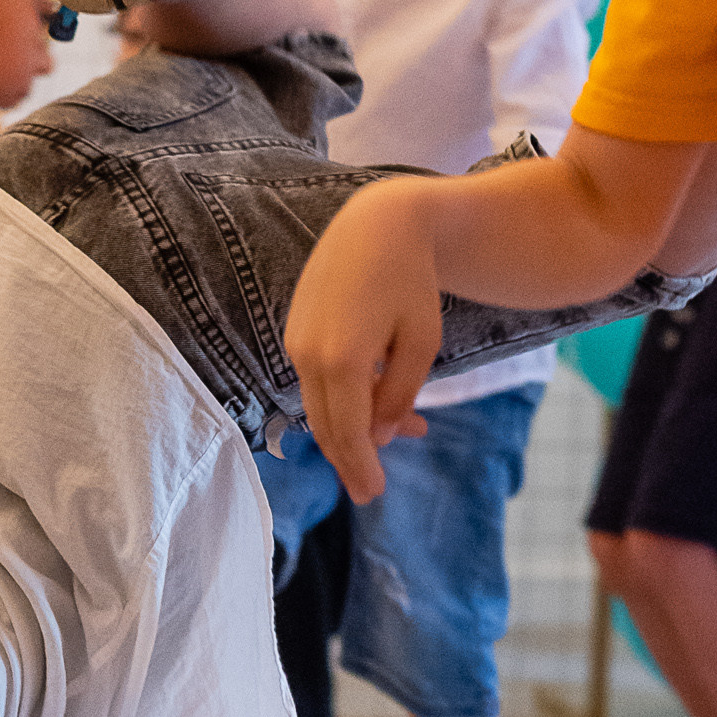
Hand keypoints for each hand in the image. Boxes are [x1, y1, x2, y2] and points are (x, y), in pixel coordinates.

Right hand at [285, 179, 439, 500]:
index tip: (373, 494)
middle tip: (371, 487)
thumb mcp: (421, 341)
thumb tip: (379, 436)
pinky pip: (316, 381)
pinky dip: (343, 399)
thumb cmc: (410, 279)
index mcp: (343, 359)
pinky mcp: (296, 332)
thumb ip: (399, 394)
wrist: (377, 223)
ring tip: (400, 432)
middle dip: (350, 459)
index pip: (348, 432)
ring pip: (319, 406)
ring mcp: (297, 342)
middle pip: (326, 426)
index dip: (361, 467)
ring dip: (352, 428)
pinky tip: (378, 397)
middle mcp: (309, 354)